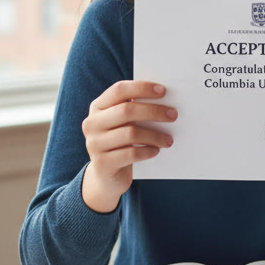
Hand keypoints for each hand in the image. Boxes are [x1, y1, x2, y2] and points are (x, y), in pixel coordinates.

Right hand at [81, 81, 175, 212]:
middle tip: (173, 115)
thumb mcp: (122, 124)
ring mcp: (94, 144)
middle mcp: (92, 123)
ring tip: (169, 139)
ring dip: (155, 135)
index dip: (141, 88)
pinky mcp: (102, 163)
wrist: (106, 176)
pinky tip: (156, 150)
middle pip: (126, 111)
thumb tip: (164, 100)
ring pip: (131, 134)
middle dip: (153, 111)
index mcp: (97, 107)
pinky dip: (148, 151)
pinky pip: (131, 154)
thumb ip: (134, 110)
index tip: (163, 91)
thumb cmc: (120, 143)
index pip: (119, 90)